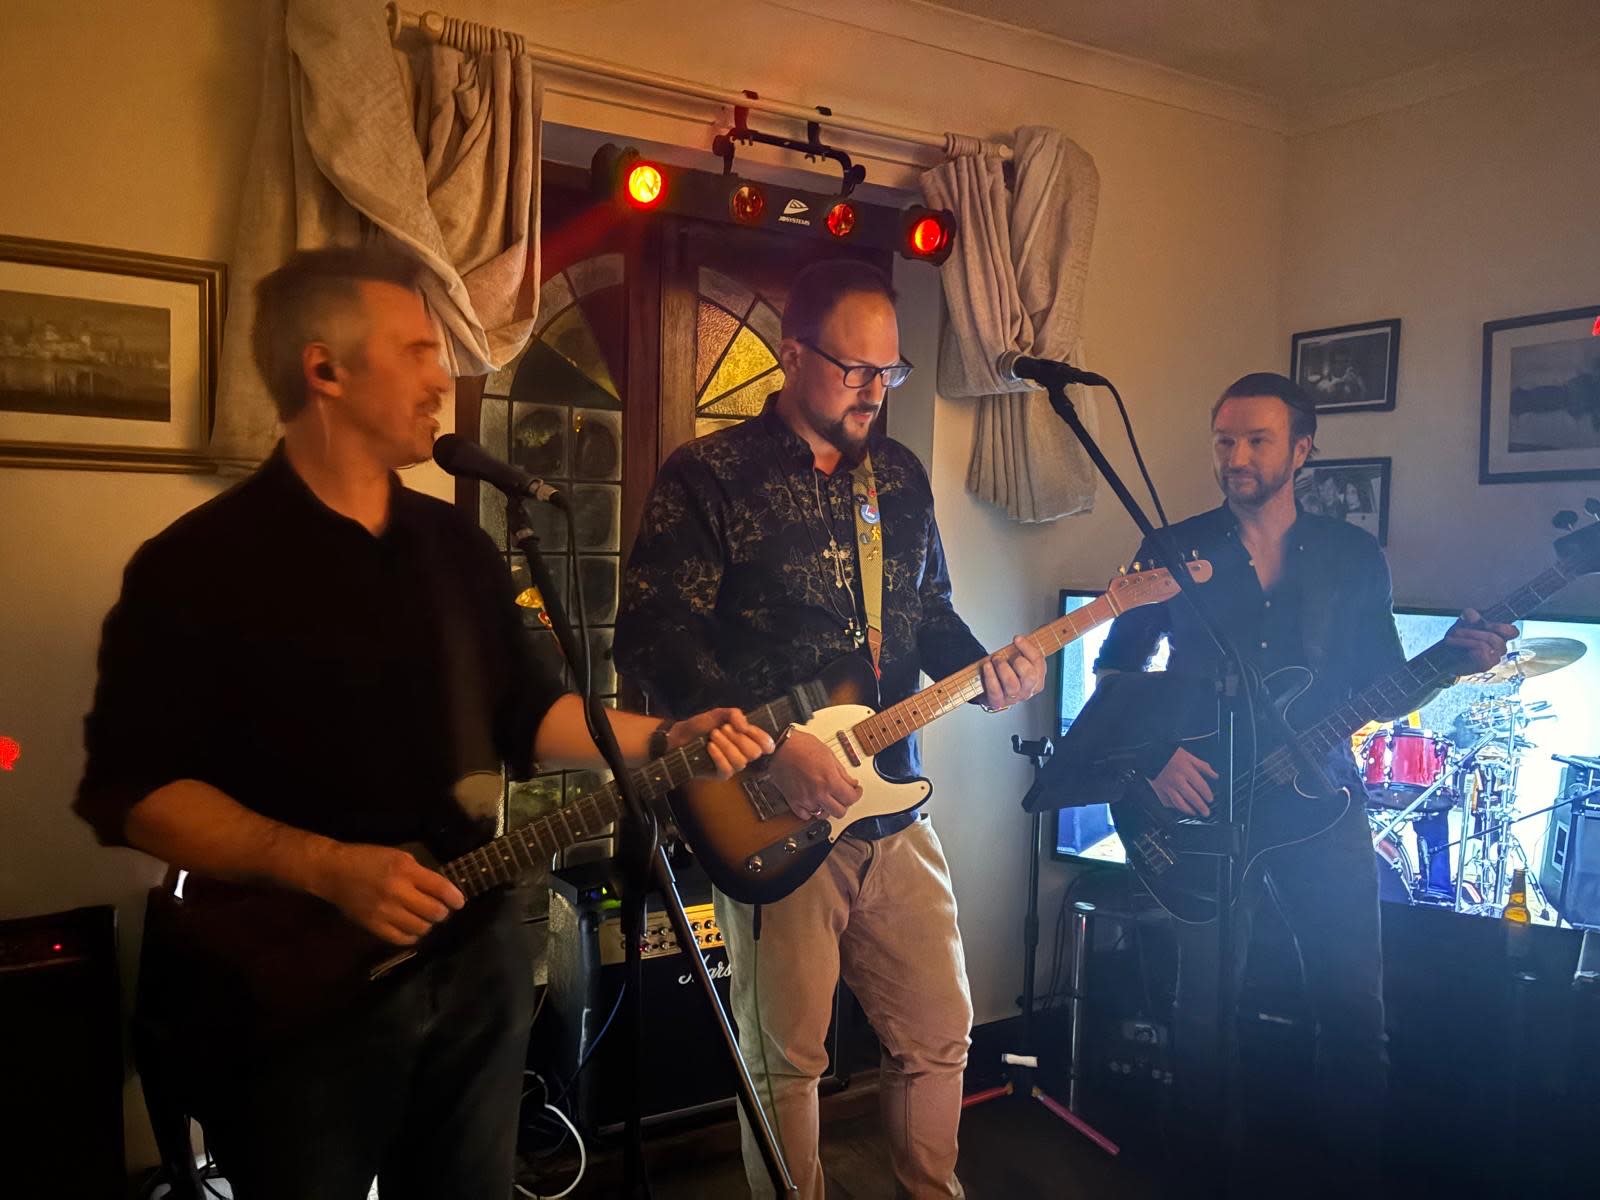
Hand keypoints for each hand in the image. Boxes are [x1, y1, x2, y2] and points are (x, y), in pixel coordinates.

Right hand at [309, 842, 464, 945]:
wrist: (333, 872)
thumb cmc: (368, 858)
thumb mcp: (398, 856)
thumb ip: (420, 873)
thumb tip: (441, 890)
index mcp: (405, 870)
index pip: (440, 888)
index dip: (455, 898)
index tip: (459, 902)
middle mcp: (397, 892)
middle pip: (434, 912)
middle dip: (442, 912)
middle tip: (440, 909)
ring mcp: (385, 912)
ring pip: (421, 928)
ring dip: (427, 924)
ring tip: (424, 918)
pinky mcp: (374, 926)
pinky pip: (402, 939)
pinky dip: (412, 935)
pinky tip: (411, 928)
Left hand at [668, 707, 775, 777]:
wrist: (680, 736)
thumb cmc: (701, 726)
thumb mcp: (718, 714)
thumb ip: (734, 714)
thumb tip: (745, 727)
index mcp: (747, 739)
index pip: (767, 744)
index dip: (761, 737)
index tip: (746, 728)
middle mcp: (743, 754)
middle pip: (754, 753)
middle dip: (738, 738)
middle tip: (723, 729)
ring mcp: (733, 765)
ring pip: (740, 761)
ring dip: (726, 745)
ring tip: (713, 735)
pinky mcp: (721, 775)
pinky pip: (727, 769)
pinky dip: (719, 756)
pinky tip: (710, 746)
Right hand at [767, 729, 862, 821]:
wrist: (779, 746)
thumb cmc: (800, 745)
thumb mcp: (828, 754)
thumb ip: (842, 772)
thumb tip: (850, 782)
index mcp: (829, 780)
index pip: (851, 798)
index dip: (857, 794)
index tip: (856, 791)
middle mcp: (818, 793)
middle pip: (840, 812)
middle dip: (845, 803)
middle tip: (844, 795)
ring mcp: (805, 799)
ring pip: (823, 816)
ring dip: (828, 808)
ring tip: (828, 798)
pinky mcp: (793, 801)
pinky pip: (806, 816)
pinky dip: (811, 812)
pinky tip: (814, 803)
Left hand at [979, 636, 1047, 710]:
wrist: (991, 691)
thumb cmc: (1006, 674)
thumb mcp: (1017, 661)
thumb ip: (1022, 651)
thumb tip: (1021, 637)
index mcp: (1037, 679)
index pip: (1038, 662)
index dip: (1028, 648)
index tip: (1017, 639)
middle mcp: (1027, 690)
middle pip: (1030, 676)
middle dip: (1018, 662)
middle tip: (1008, 655)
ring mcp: (1013, 698)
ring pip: (1012, 684)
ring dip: (1002, 667)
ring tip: (996, 659)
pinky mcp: (998, 701)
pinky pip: (995, 690)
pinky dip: (990, 676)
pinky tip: (987, 666)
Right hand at [1149, 747, 1217, 817]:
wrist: (1151, 754)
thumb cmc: (1170, 755)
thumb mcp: (1188, 756)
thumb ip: (1202, 766)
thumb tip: (1214, 775)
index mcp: (1186, 770)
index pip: (1201, 786)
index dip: (1207, 794)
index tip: (1210, 799)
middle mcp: (1177, 780)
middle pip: (1192, 797)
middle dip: (1201, 806)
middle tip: (1206, 812)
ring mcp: (1167, 787)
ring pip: (1179, 803)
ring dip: (1188, 810)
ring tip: (1194, 812)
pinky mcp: (1159, 790)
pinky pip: (1167, 802)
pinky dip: (1173, 806)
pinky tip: (1179, 807)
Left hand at [1444, 608, 1517, 674]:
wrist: (1447, 656)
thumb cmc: (1460, 638)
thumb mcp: (1463, 622)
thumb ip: (1469, 616)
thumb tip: (1472, 615)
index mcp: (1499, 634)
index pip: (1512, 632)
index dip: (1502, 628)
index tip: (1486, 625)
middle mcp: (1500, 647)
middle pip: (1493, 638)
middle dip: (1472, 633)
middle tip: (1457, 631)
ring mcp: (1494, 658)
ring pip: (1484, 645)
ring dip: (1465, 640)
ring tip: (1453, 639)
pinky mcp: (1485, 666)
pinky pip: (1481, 655)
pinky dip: (1468, 648)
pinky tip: (1461, 648)